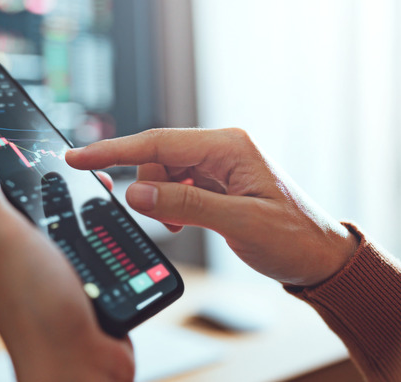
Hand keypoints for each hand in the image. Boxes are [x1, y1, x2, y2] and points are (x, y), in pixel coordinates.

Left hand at [0, 129, 132, 381]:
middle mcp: (20, 256)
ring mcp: (53, 271)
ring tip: (104, 197)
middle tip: (85, 173)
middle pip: (40, 202)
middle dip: (63, 184)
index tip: (37, 140)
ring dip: (89, 209)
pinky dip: (106, 234)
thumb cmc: (37, 314)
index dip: (17, 161)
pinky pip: (94, 246)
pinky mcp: (82, 284)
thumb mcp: (5, 236)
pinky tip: (115, 229)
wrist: (83, 369)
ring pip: (71, 222)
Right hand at [66, 128, 358, 286]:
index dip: (115, 150)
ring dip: (160, 199)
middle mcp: (222, 149)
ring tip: (179, 225)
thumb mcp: (239, 223)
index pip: (159, 141)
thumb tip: (136, 193)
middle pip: (158, 156)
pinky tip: (183, 222)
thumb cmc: (293, 238)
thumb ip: (185, 204)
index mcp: (229, 147)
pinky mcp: (216, 184)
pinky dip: (170, 205)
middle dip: (147, 187)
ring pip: (164, 173)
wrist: (320, 258)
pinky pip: (176, 187)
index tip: (80, 157)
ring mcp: (219, 166)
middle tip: (158, 220)